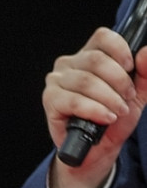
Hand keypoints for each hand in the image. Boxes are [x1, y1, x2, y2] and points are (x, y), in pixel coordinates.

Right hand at [44, 27, 146, 187]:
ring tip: (118, 112)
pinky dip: (94, 110)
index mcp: (90, 56)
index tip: (131, 67)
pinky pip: (73, 99)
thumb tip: (146, 52)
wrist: (97, 150)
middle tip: (127, 99)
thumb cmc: (113, 118)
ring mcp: (56, 81)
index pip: (103, 37)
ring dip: (109, 99)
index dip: (120, 49)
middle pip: (96, 59)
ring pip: (86, 80)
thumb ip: (144, 74)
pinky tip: (105, 118)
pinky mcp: (50, 99)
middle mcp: (70, 64)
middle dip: (119, 81)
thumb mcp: (136, 96)